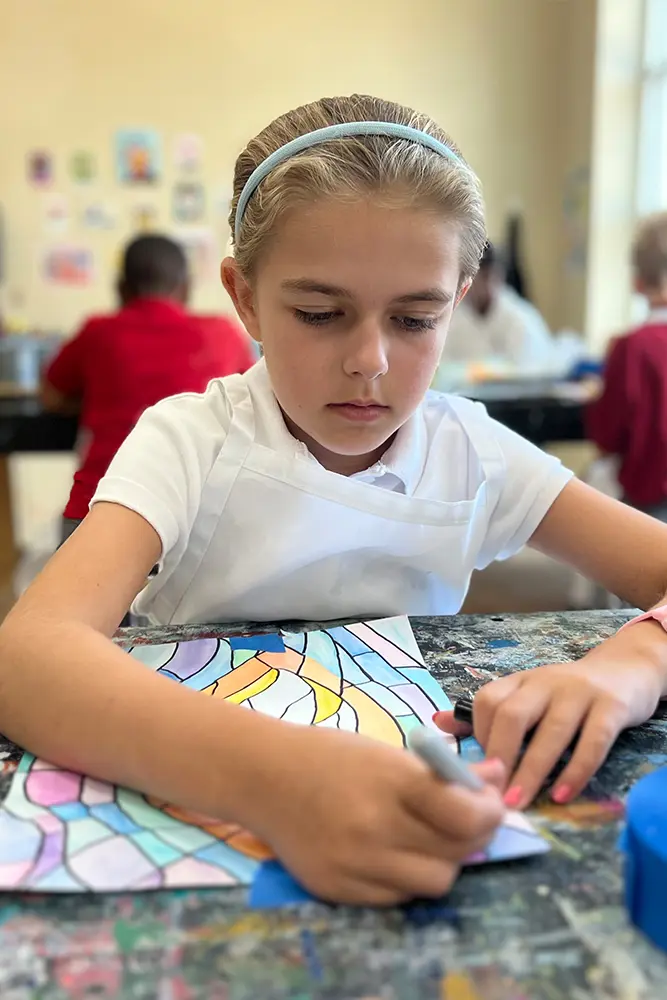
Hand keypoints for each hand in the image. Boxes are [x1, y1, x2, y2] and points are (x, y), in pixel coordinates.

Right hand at [241, 723, 504, 905]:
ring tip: (430, 840)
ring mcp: (355, 863)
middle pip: (456, 852)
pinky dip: (407, 878)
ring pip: (433, 882)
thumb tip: (497, 778)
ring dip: (443, 862)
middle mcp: (374, 827)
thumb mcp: (388, 751)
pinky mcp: (338, 890)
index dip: (489, 813)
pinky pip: (397, 897)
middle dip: (473, 837)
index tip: (490, 804)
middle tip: (467, 822)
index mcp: (390, 781)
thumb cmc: (331, 755)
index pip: (464, 815)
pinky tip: (397, 854)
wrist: (263, 777)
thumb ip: (444, 772)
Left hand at [434, 652, 663, 809]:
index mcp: (521, 681)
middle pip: (513, 713)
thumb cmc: (566, 694)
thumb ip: (487, 713)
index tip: (478, 769)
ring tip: (518, 802)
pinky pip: (592, 741)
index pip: (487, 700)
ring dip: (532, 770)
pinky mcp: (610, 708)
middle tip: (491, 792)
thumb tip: (438, 724)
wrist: (623, 672)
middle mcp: (546, 682)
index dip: (478, 735)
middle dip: (499, 754)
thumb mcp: (526, 695)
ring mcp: (579, 693)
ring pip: (551, 731)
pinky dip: (576, 771)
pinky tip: (562, 795)